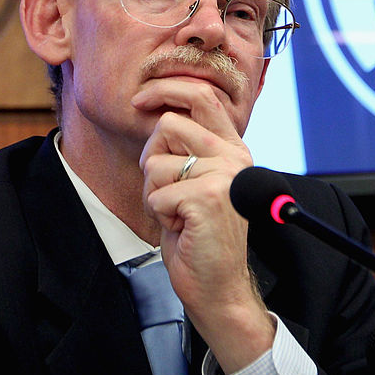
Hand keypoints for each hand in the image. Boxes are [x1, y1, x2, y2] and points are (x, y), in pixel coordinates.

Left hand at [134, 78, 275, 373]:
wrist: (218, 285)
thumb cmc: (199, 234)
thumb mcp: (197, 181)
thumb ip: (187, 148)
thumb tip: (154, 110)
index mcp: (233, 148)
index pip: (203, 96)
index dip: (167, 89)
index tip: (140, 99)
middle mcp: (234, 157)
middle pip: (168, 124)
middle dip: (152, 159)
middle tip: (166, 189)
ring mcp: (224, 176)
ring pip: (156, 163)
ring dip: (155, 193)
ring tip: (178, 213)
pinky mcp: (208, 197)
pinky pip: (156, 194)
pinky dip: (159, 214)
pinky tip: (181, 228)